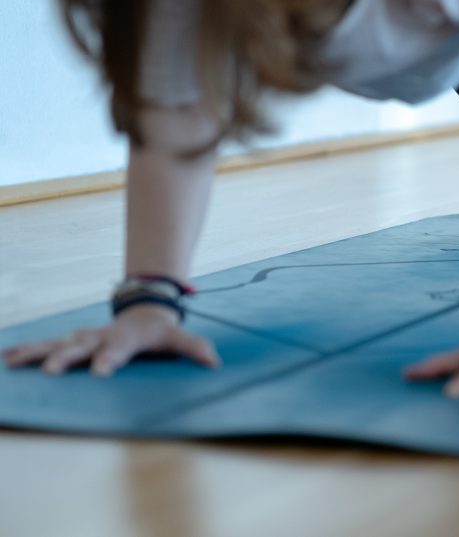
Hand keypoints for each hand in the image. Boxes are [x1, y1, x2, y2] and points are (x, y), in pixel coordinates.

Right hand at [1, 305, 220, 376]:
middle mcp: (101, 335)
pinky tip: (7, 358)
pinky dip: (26, 350)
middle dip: (67, 356)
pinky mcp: (71, 342)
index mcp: (127, 336)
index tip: (102, 372)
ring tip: (14, 361)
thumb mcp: (177, 338)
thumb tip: (213, 361)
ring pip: (58, 344)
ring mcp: (84, 338)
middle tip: (51, 370)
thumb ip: (193, 347)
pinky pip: (46, 346)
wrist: (142, 310)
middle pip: (82, 345)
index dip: (111, 359)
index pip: (120, 348)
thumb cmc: (159, 331)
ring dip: (37, 352)